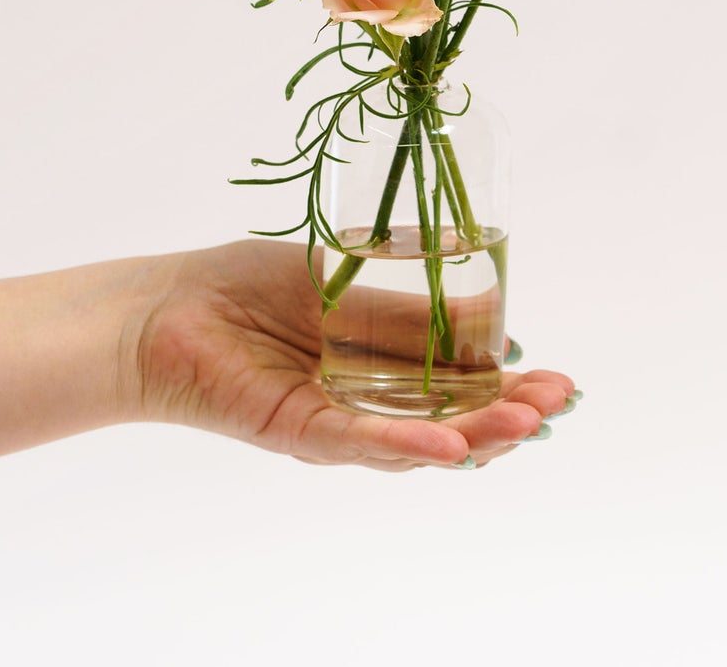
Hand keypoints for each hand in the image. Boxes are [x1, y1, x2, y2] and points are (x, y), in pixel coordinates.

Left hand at [132, 239, 575, 470]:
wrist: (167, 308)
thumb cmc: (246, 286)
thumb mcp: (345, 279)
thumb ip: (407, 301)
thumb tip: (487, 309)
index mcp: (382, 362)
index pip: (460, 380)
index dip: (509, 382)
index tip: (557, 375)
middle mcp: (367, 401)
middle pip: (452, 419)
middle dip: (509, 414)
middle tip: (559, 403)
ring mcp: (338, 421)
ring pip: (419, 440)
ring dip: (477, 436)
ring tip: (526, 426)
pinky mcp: (302, 432)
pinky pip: (363, 443)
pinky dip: (410, 447)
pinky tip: (453, 446)